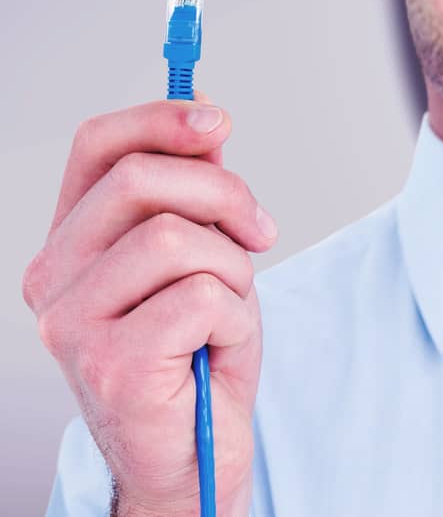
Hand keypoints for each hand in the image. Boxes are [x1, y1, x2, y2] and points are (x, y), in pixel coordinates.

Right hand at [22, 92, 275, 516]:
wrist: (194, 457)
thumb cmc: (199, 355)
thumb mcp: (205, 257)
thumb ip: (196, 193)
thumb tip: (208, 115)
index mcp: (71, 243)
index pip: (97, 145)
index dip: (161, 117)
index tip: (221, 123)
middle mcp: (53, 279)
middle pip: (143, 180)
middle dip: (225, 194)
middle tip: (260, 233)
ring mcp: (72, 325)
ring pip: (178, 238)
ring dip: (234, 268)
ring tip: (229, 308)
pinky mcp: (111, 365)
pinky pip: (202, 299)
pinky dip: (237, 317)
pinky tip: (220, 347)